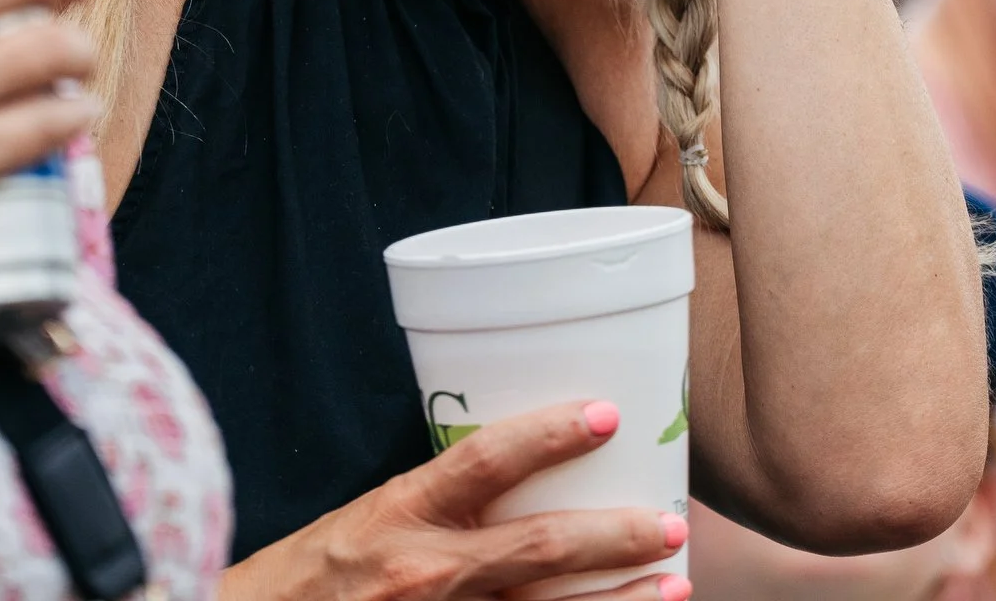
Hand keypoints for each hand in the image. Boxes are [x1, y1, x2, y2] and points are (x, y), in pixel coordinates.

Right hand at [224, 401, 689, 600]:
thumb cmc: (318, 571)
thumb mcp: (375, 512)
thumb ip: (444, 497)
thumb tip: (526, 464)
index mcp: (404, 512)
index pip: (487, 461)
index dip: (550, 434)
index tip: (607, 413)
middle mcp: (426, 573)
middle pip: (539, 550)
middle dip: (615, 538)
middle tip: (672, 522)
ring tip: (677, 587)